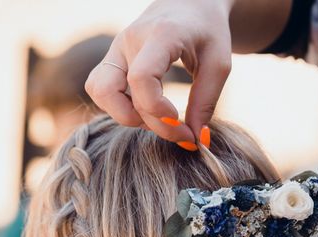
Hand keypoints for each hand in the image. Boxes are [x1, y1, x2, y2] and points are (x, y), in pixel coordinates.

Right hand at [85, 0, 233, 146]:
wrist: (190, 4)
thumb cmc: (207, 32)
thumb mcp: (219, 65)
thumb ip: (206, 102)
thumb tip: (196, 141)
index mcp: (160, 36)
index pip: (141, 79)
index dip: (157, 111)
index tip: (183, 123)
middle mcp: (129, 41)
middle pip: (110, 91)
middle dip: (146, 123)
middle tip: (179, 131)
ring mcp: (115, 49)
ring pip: (98, 92)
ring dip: (125, 115)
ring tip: (157, 117)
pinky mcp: (111, 59)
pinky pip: (100, 90)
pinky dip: (119, 107)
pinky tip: (146, 109)